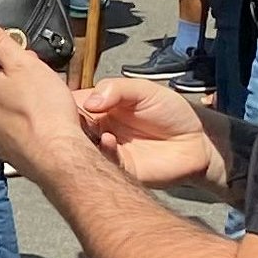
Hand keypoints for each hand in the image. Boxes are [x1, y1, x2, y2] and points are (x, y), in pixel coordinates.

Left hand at [0, 14, 86, 174]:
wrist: (59, 157)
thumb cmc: (44, 110)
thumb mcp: (22, 63)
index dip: (3, 55)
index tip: (22, 58)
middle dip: (10, 79)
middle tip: (38, 81)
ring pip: (0, 108)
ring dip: (16, 103)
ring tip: (42, 104)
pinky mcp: (5, 151)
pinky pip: (10, 130)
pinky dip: (22, 125)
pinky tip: (40, 124)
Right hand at [72, 72, 218, 189]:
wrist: (198, 141)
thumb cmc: (173, 112)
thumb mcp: (144, 89)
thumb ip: (116, 89)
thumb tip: (91, 101)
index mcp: (101, 107)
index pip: (72, 105)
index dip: (63, 104)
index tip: (59, 101)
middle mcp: (99, 129)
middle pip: (71, 129)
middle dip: (68, 125)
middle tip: (73, 119)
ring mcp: (108, 150)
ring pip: (82, 149)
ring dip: (82, 141)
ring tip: (95, 130)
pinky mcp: (120, 169)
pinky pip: (103, 164)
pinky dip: (103, 152)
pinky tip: (110, 141)